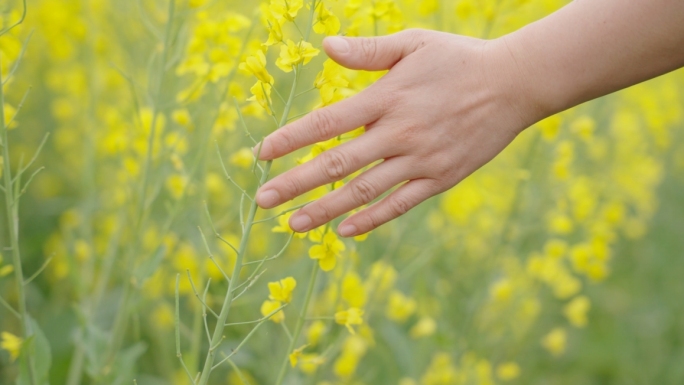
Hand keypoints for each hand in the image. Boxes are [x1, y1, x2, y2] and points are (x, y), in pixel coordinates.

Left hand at [254, 29, 538, 236]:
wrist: (514, 85)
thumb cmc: (458, 60)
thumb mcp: (414, 43)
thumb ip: (368, 51)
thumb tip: (324, 46)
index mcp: (386, 97)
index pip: (327, 122)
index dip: (290, 140)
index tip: (261, 155)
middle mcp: (399, 132)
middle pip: (337, 164)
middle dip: (295, 184)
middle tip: (263, 201)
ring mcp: (420, 159)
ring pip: (363, 191)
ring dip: (324, 209)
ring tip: (293, 224)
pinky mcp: (440, 178)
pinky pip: (399, 204)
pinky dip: (370, 219)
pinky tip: (344, 231)